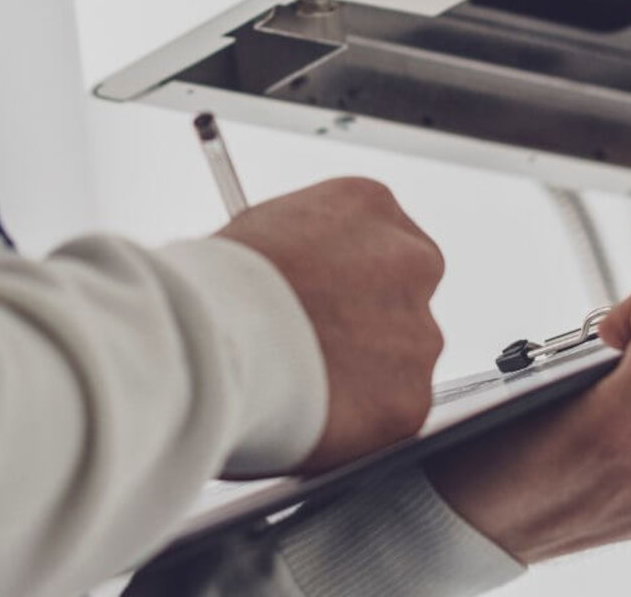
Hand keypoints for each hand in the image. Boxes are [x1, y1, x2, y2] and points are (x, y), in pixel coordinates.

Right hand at [219, 178, 444, 472]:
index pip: (385, 240)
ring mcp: (417, 332)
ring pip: (400, 362)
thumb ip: (306, 250)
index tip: (331, 300)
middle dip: (369, 326)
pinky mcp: (409, 398)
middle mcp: (410, 261)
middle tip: (320, 348)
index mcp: (371, 206)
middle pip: (403, 298)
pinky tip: (312, 415)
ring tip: (301, 384)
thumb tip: (303, 279)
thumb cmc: (215, 285)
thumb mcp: (263, 231)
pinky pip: (389, 415)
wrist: (213, 340)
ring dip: (363, 377)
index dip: (352, 278)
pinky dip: (357, 425)